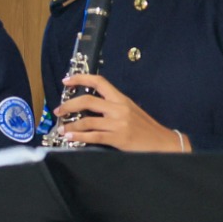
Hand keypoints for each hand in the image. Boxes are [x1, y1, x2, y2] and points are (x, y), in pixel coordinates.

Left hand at [53, 73, 186, 151]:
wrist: (164, 143)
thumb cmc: (146, 128)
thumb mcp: (131, 111)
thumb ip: (113, 106)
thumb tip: (90, 106)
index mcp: (121, 99)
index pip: (99, 82)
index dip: (80, 78)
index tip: (65, 80)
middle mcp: (119, 108)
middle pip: (87, 100)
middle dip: (68, 105)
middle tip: (58, 111)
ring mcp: (118, 123)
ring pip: (87, 121)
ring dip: (70, 125)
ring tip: (62, 129)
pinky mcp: (118, 138)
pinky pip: (93, 136)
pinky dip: (78, 137)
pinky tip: (70, 137)